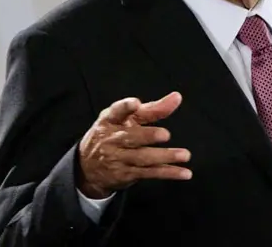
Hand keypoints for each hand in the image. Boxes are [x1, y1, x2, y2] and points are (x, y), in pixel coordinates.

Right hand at [77, 92, 191, 198]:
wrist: (86, 168)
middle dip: (148, 135)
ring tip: (184, 154)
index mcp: (111, 121)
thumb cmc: (114, 134)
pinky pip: (150, 173)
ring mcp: (118, 159)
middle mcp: (112, 139)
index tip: (135, 104)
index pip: (116, 111)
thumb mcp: (127, 119)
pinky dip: (169, 173)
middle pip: (130, 137)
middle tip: (165, 134)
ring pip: (143, 157)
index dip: (125, 107)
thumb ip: (153, 108)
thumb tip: (177, 97)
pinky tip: (184, 172)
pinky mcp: (127, 174)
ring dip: (165, 156)